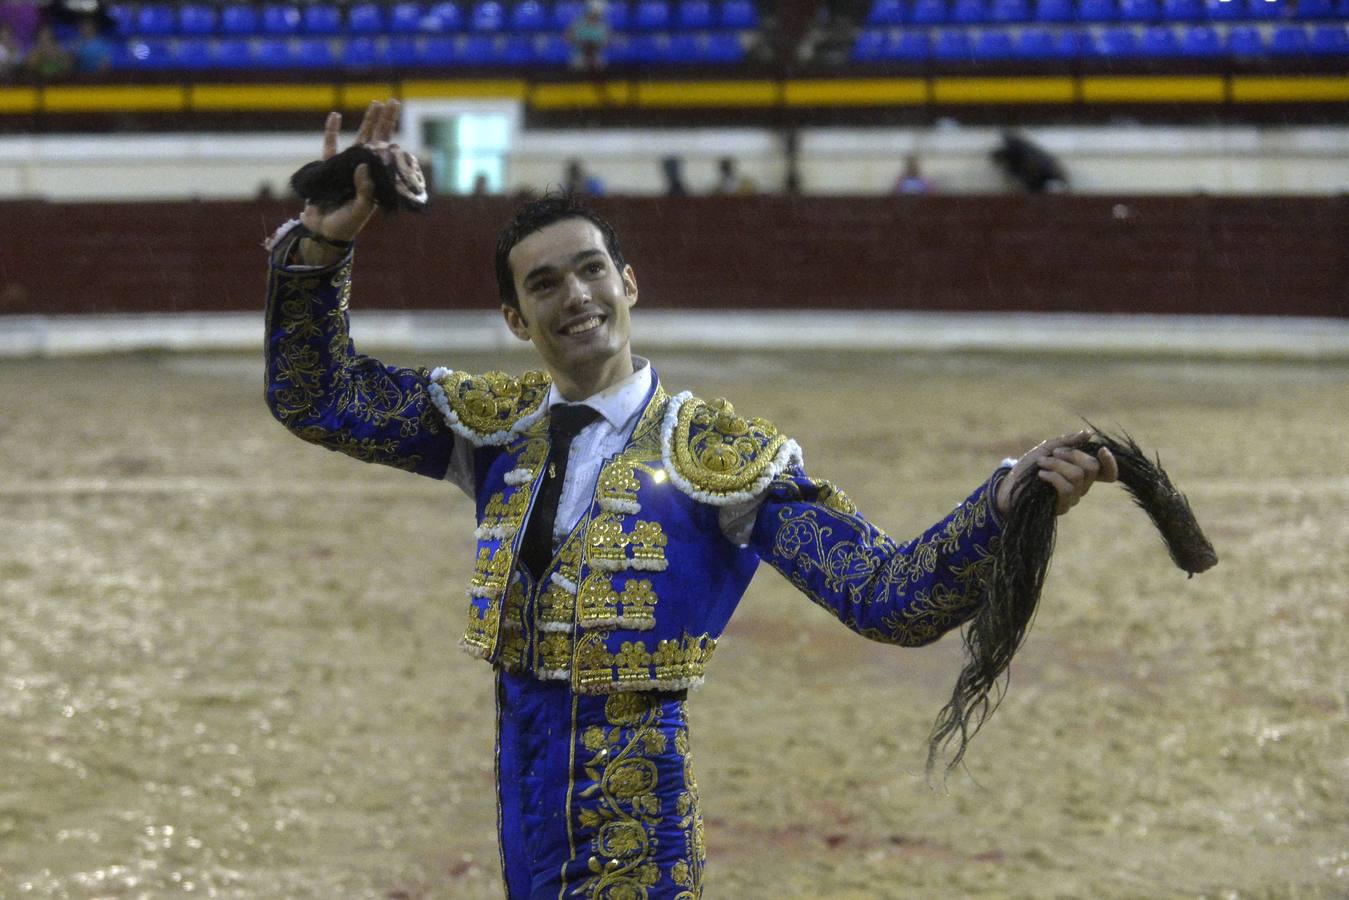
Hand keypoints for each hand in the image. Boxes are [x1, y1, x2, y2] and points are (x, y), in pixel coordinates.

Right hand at [296, 99, 400, 264]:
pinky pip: (330, 146)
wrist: (323, 232)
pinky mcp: (328, 168)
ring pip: (358, 139)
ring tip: (375, 103)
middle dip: (384, 122)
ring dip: (366, 122)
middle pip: (377, 140)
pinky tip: (335, 115)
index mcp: (377, 179)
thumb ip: (364, 189)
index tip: (401, 119)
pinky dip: (331, 131)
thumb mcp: (360, 209)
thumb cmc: (346, 224)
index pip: (388, 153)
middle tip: (391, 101)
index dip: (393, 135)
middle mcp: (366, 170)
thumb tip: (364, 164)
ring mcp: (348, 167)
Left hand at [996, 430, 1117, 516]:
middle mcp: (1082, 486)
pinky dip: (1053, 476)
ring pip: (1078, 476)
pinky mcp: (1062, 507)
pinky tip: (1041, 474)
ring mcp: (1073, 498)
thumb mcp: (1046, 449)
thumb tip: (1089, 434)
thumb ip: (1067, 442)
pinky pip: (1066, 488)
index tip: (1101, 448)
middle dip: (1072, 454)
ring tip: (1041, 463)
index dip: (1110, 462)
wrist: (1008, 486)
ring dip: (1057, 464)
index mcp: (1082, 472)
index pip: (1108, 473)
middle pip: (1092, 468)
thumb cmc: (1028, 467)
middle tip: (1053, 453)